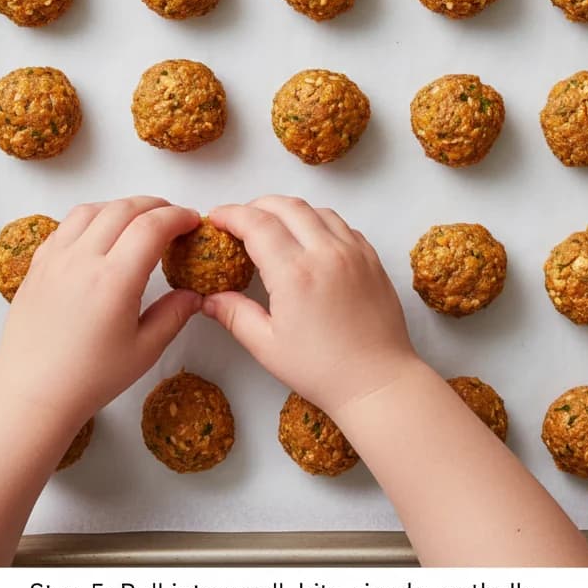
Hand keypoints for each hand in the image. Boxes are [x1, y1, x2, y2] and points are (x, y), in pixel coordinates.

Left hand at [0, 196, 201, 427]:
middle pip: (124, 209)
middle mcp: (82, 260)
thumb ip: (173, 315)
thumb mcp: (144, 350)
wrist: (32, 393)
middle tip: (172, 217)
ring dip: (121, 207)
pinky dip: (90, 218)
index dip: (177, 216)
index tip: (192, 221)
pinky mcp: (37, 265)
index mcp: (114, 280)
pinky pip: (65, 225)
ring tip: (137, 220)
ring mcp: (55, 259)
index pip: (152, 226)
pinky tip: (99, 234)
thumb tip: (194, 294)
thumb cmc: (88, 379)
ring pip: (92, 210)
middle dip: (155, 205)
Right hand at [202, 196, 419, 416]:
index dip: (231, 215)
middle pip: (285, 206)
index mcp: (295, 274)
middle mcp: (326, 253)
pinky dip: (319, 222)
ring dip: (289, 210)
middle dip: (256, 206)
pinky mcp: (371, 258)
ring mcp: (353, 252)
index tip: (217, 218)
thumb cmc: (323, 370)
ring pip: (316, 210)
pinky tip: (310, 239)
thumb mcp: (267, 347)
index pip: (256, 224)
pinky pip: (342, 225)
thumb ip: (235, 315)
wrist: (378, 382)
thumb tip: (209, 298)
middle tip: (240, 220)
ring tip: (274, 226)